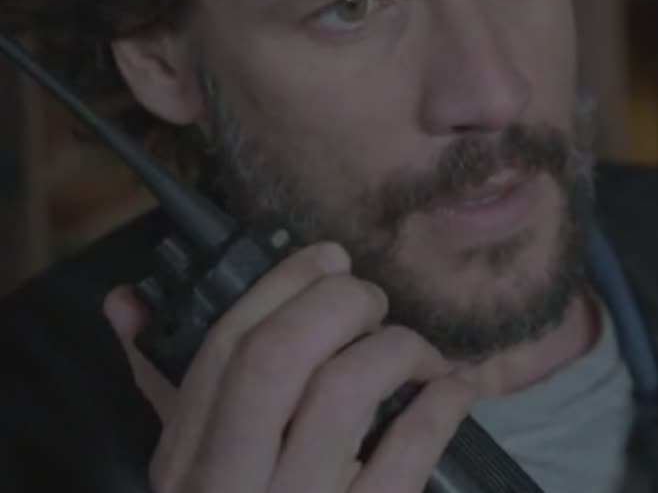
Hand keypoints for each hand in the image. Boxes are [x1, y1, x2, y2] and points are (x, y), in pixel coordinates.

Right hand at [104, 242, 479, 492]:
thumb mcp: (194, 472)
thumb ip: (172, 391)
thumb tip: (129, 303)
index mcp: (187, 462)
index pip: (226, 345)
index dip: (283, 284)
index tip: (328, 258)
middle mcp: (233, 485)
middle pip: (279, 354)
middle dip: (337, 303)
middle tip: (373, 302)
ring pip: (348, 389)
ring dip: (399, 348)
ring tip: (419, 355)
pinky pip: (412, 449)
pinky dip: (445, 402)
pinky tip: (456, 390)